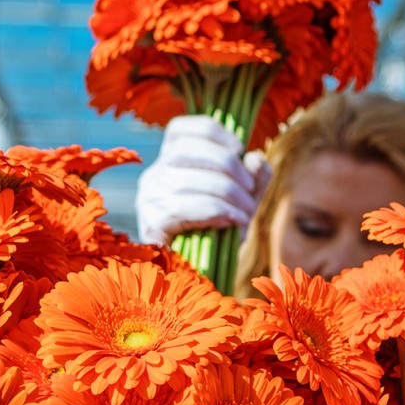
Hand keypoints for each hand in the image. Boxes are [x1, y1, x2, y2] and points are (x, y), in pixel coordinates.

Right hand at [135, 115, 270, 246]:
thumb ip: (254, 177)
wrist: (199, 274)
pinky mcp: (152, 222)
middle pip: (191, 150)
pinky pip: (188, 207)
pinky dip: (218, 212)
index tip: (240, 149)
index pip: (180, 129)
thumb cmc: (219, 232)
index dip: (214, 132)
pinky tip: (232, 222)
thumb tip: (255, 158)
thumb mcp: (242, 199)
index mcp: (169, 162)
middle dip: (231, 168)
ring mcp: (149, 197)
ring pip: (194, 180)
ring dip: (231, 196)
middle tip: (251, 192)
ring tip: (247, 213)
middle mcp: (154, 174)